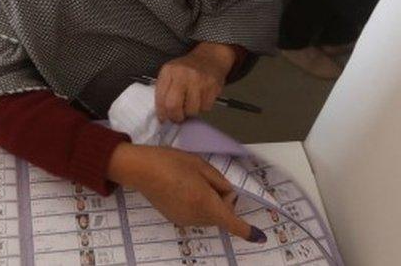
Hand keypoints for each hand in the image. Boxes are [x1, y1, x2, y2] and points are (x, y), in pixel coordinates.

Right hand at [107, 143, 266, 242]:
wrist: (140, 169)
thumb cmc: (171, 162)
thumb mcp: (200, 165)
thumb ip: (219, 182)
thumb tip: (227, 195)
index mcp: (206, 203)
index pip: (232, 222)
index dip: (247, 230)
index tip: (260, 237)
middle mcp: (197, 217)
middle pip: (221, 215)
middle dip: (223, 201)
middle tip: (208, 179)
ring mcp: (185, 220)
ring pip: (209, 215)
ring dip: (210, 203)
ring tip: (192, 181)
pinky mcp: (175, 219)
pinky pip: (196, 215)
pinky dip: (197, 205)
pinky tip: (182, 189)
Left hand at [156, 42, 235, 121]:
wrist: (209, 58)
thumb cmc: (187, 68)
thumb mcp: (170, 72)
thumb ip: (164, 89)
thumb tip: (161, 112)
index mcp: (169, 71)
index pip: (160, 97)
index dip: (161, 112)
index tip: (163, 118)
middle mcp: (182, 74)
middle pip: (174, 106)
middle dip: (175, 116)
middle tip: (177, 117)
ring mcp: (198, 80)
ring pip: (191, 110)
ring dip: (190, 112)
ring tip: (190, 103)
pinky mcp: (212, 86)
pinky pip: (205, 108)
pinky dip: (202, 107)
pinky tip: (201, 98)